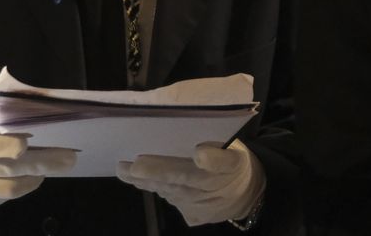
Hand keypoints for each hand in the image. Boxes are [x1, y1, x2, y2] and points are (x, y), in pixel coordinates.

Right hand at [0, 107, 76, 213]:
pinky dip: (18, 189)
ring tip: (49, 170)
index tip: (25, 144)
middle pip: (5, 170)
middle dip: (41, 164)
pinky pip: (0, 200)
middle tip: (68, 159)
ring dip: (33, 180)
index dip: (3, 146)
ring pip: (7, 190)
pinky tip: (27, 178)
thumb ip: (0, 118)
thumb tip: (36, 116)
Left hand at [117, 142, 264, 226]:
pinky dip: (159, 190)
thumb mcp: (237, 155)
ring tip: (126, 171)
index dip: (159, 169)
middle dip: (144, 176)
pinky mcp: (191, 216)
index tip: (136, 164)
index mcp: (212, 178)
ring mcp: (194, 209)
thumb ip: (219, 156)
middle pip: (169, 184)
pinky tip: (143, 180)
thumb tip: (199, 153)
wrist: (247, 195)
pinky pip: (172, 201)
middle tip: (123, 166)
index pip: (181, 173)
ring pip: (167, 193)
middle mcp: (200, 196)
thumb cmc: (237, 167)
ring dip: (147, 182)